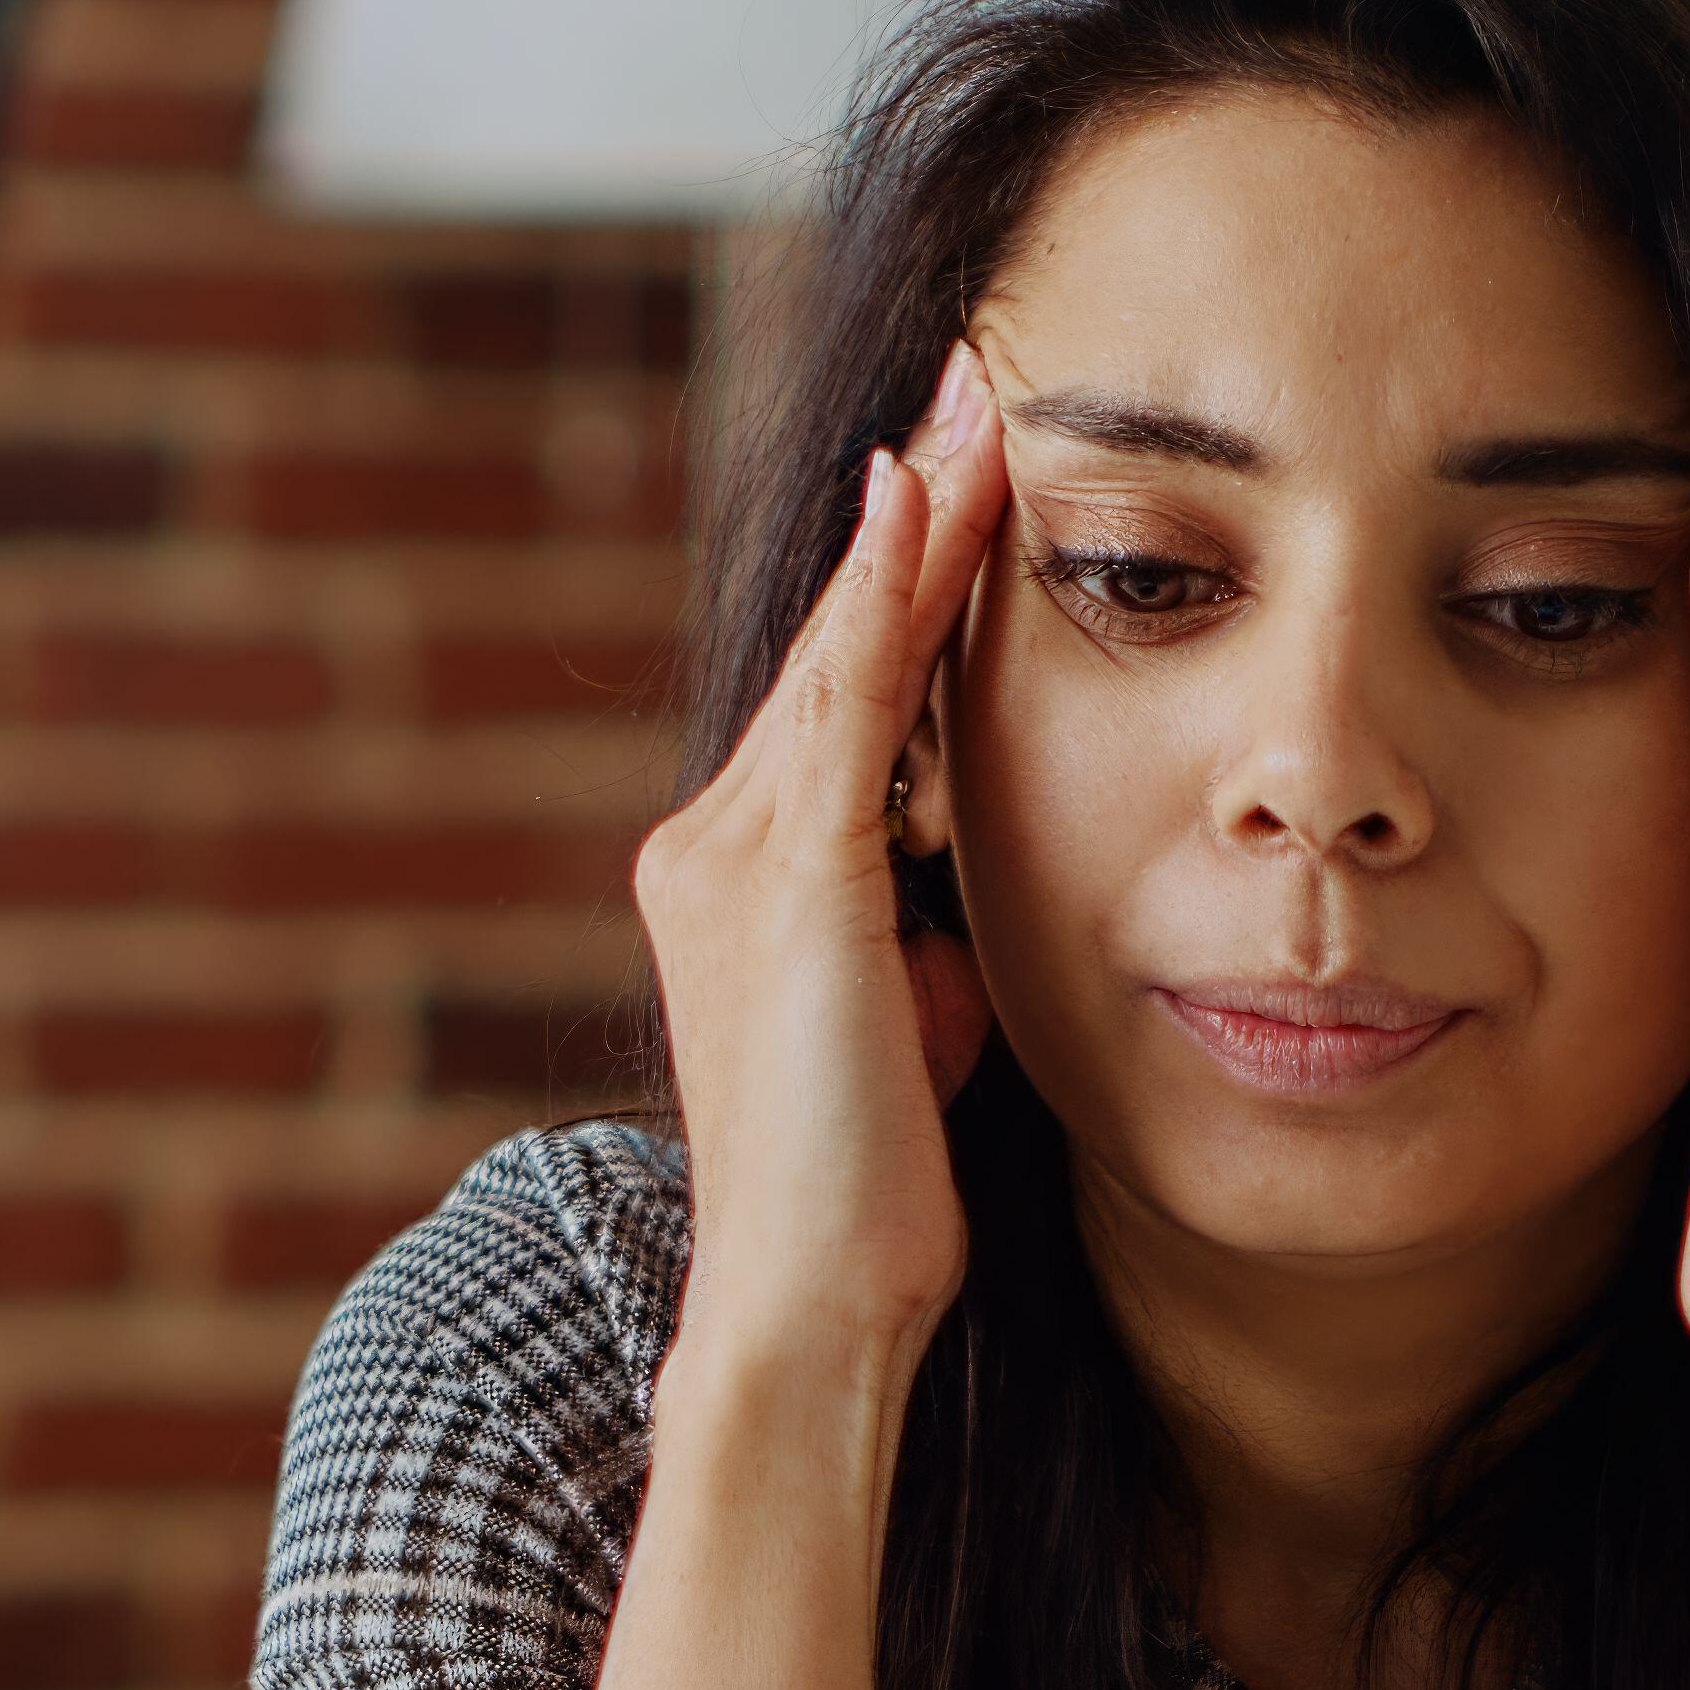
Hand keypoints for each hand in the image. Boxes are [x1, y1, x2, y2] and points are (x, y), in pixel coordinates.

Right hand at [640, 348, 1006, 1381]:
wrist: (806, 1304)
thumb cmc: (867, 1204)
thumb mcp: (906, 1046)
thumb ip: (919, 968)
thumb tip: (959, 947)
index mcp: (742, 886)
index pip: (840, 700)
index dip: (899, 585)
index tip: (958, 476)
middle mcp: (711, 851)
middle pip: (836, 649)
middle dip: (909, 514)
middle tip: (977, 385)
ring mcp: (737, 862)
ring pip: (845, 658)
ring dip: (914, 522)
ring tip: (979, 406)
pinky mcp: (791, 887)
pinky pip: (849, 713)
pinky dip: (887, 604)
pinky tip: (924, 504)